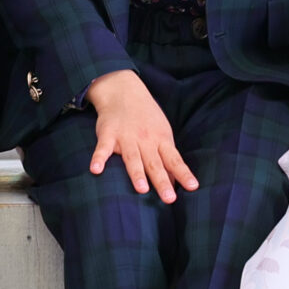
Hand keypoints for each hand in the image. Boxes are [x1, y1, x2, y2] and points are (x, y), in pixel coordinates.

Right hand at [84, 69, 197, 202]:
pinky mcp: (108, 134)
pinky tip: (96, 170)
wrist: (123, 90)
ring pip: (132, 158)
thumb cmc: (146, 117)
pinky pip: (102, 148)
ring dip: (137, 173)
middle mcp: (145, 140)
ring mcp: (126, 137)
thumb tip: (174, 182)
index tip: (193, 187)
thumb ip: (166, 157)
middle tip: (169, 198)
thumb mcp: (161, 133)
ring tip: (142, 189)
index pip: (174, 160)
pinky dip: (98, 158)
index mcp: (160, 140)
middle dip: (162, 181)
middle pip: (154, 163)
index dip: (183, 173)